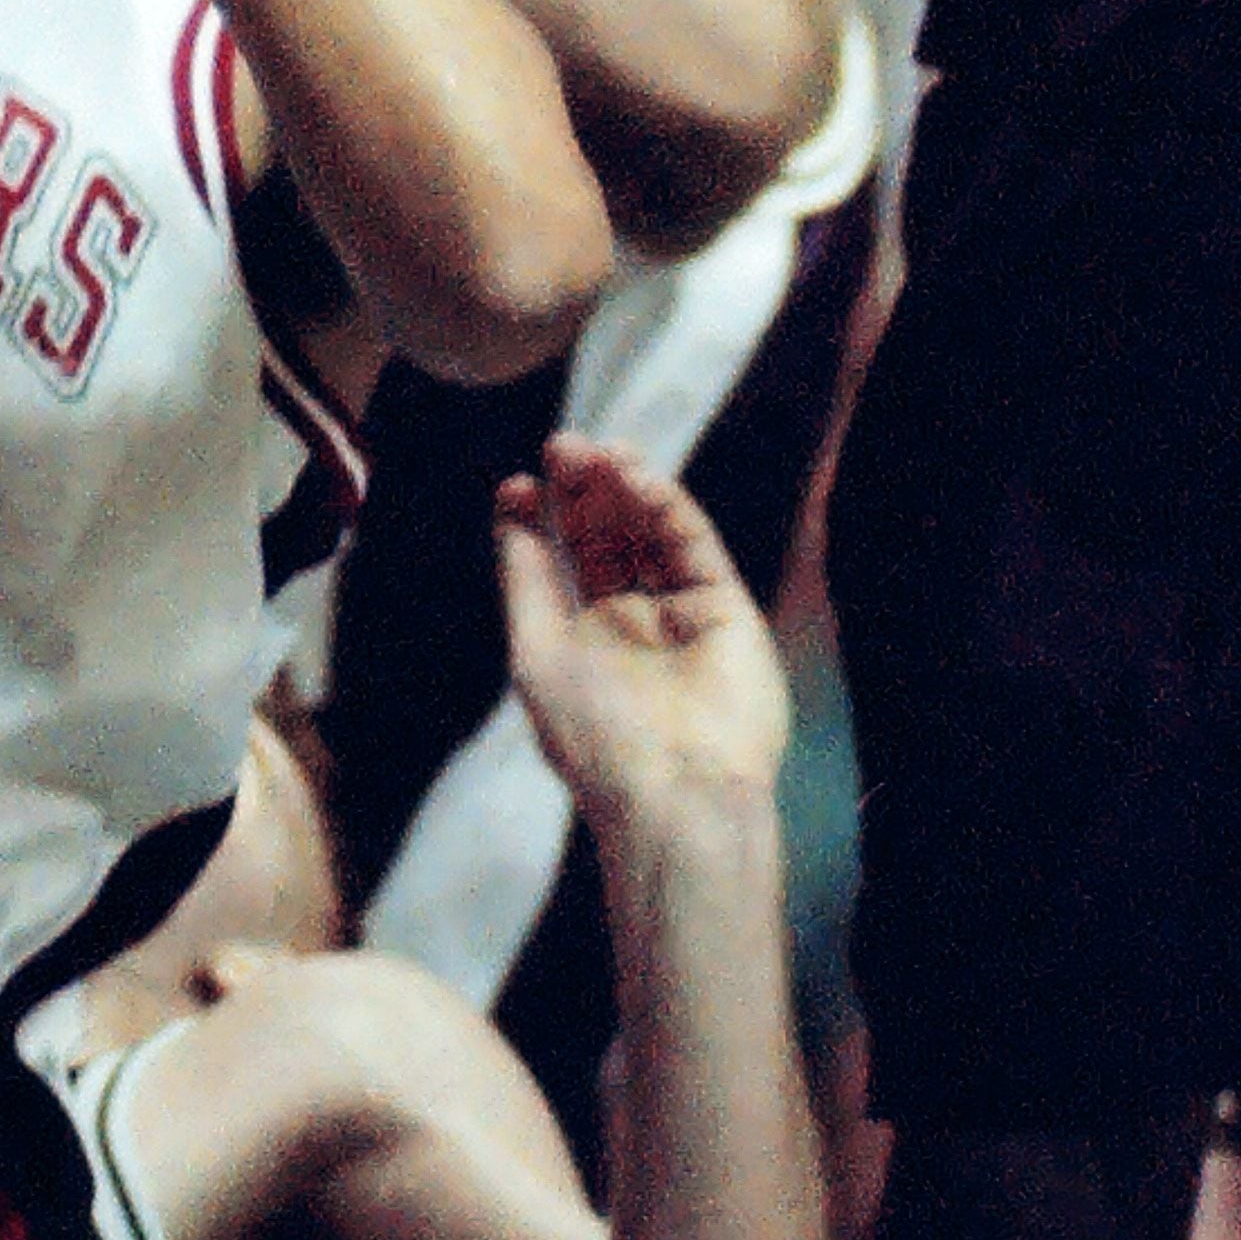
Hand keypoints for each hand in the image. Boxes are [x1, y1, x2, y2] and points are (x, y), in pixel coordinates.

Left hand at [497, 435, 788, 822]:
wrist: (676, 795)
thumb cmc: (594, 736)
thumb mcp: (537, 651)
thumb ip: (526, 577)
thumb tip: (513, 511)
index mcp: (585, 640)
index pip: (565, 560)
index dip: (542, 516)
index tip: (520, 483)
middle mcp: (635, 624)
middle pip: (609, 536)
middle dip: (584, 490)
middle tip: (564, 444)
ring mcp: (684, 615)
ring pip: (654, 532)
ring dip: (626, 487)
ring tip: (599, 451)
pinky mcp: (728, 610)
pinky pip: (695, 545)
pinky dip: (669, 506)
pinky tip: (638, 478)